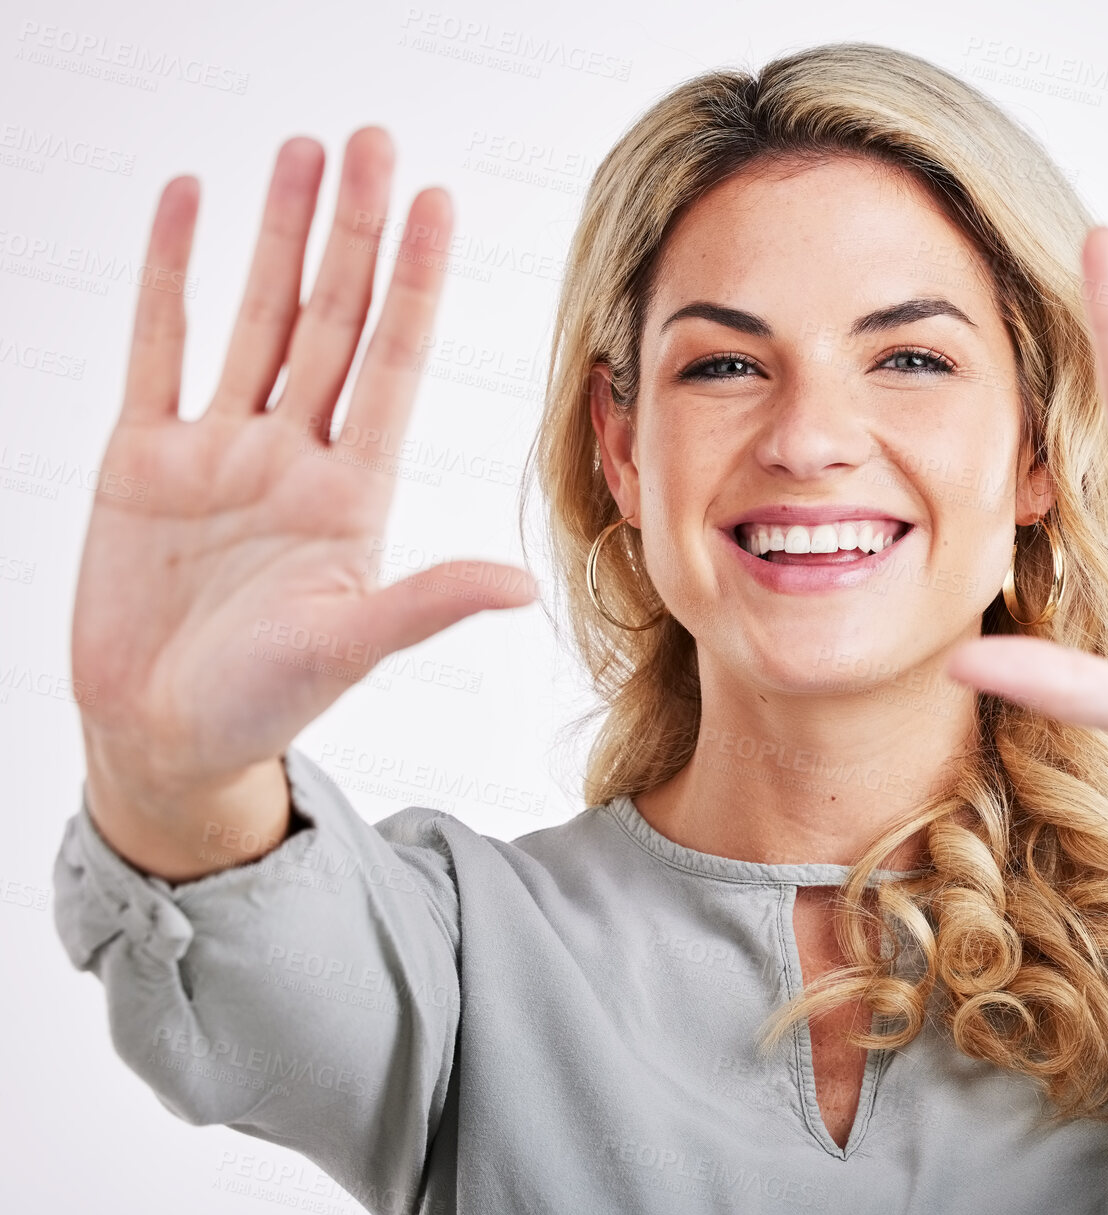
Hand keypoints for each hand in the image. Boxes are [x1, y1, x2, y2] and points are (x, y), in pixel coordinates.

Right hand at [73, 128, 534, 808]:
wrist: (166, 736)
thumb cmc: (266, 703)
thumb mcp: (349, 646)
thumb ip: (425, 602)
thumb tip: (521, 583)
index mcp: (353, 492)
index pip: (394, 361)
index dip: (417, 282)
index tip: (439, 203)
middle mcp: (295, 455)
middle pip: (331, 318)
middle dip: (351, 230)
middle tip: (372, 141)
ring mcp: (220, 450)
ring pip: (254, 318)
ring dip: (274, 234)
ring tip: (299, 151)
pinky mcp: (143, 459)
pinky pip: (159, 349)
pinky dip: (171, 277)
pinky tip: (190, 207)